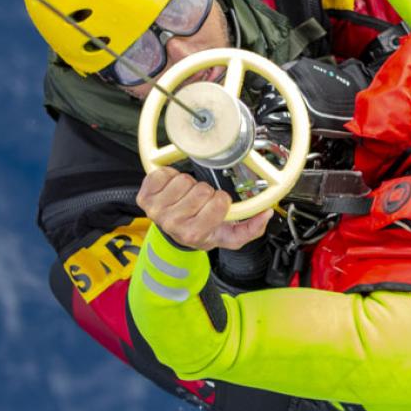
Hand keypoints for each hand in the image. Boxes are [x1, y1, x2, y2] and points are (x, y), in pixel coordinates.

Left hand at [137, 168, 273, 250]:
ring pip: (183, 179)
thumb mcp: (228, 237)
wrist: (175, 234)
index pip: (218, 202)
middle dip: (205, 192)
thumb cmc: (202, 231)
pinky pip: (163, 174)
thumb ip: (251, 228)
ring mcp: (156, 210)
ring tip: (187, 196)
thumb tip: (266, 214)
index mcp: (193, 234)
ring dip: (188, 184)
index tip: (217, 206)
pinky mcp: (144, 197)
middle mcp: (172, 224)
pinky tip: (173, 189)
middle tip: (200, 202)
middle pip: (201, 189)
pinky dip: (170, 176)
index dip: (221, 201)